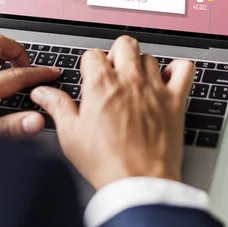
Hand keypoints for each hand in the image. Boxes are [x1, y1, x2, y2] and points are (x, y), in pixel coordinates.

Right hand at [31, 36, 194, 189]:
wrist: (138, 183)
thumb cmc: (106, 162)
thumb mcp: (71, 135)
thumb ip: (58, 107)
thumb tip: (43, 93)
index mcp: (101, 85)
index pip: (93, 54)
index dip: (90, 65)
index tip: (92, 78)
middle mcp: (129, 80)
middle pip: (124, 44)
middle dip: (117, 54)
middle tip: (114, 74)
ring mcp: (154, 88)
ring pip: (150, 57)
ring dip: (142, 66)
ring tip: (137, 83)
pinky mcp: (175, 100)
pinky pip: (184, 69)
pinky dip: (178, 69)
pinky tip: (169, 79)